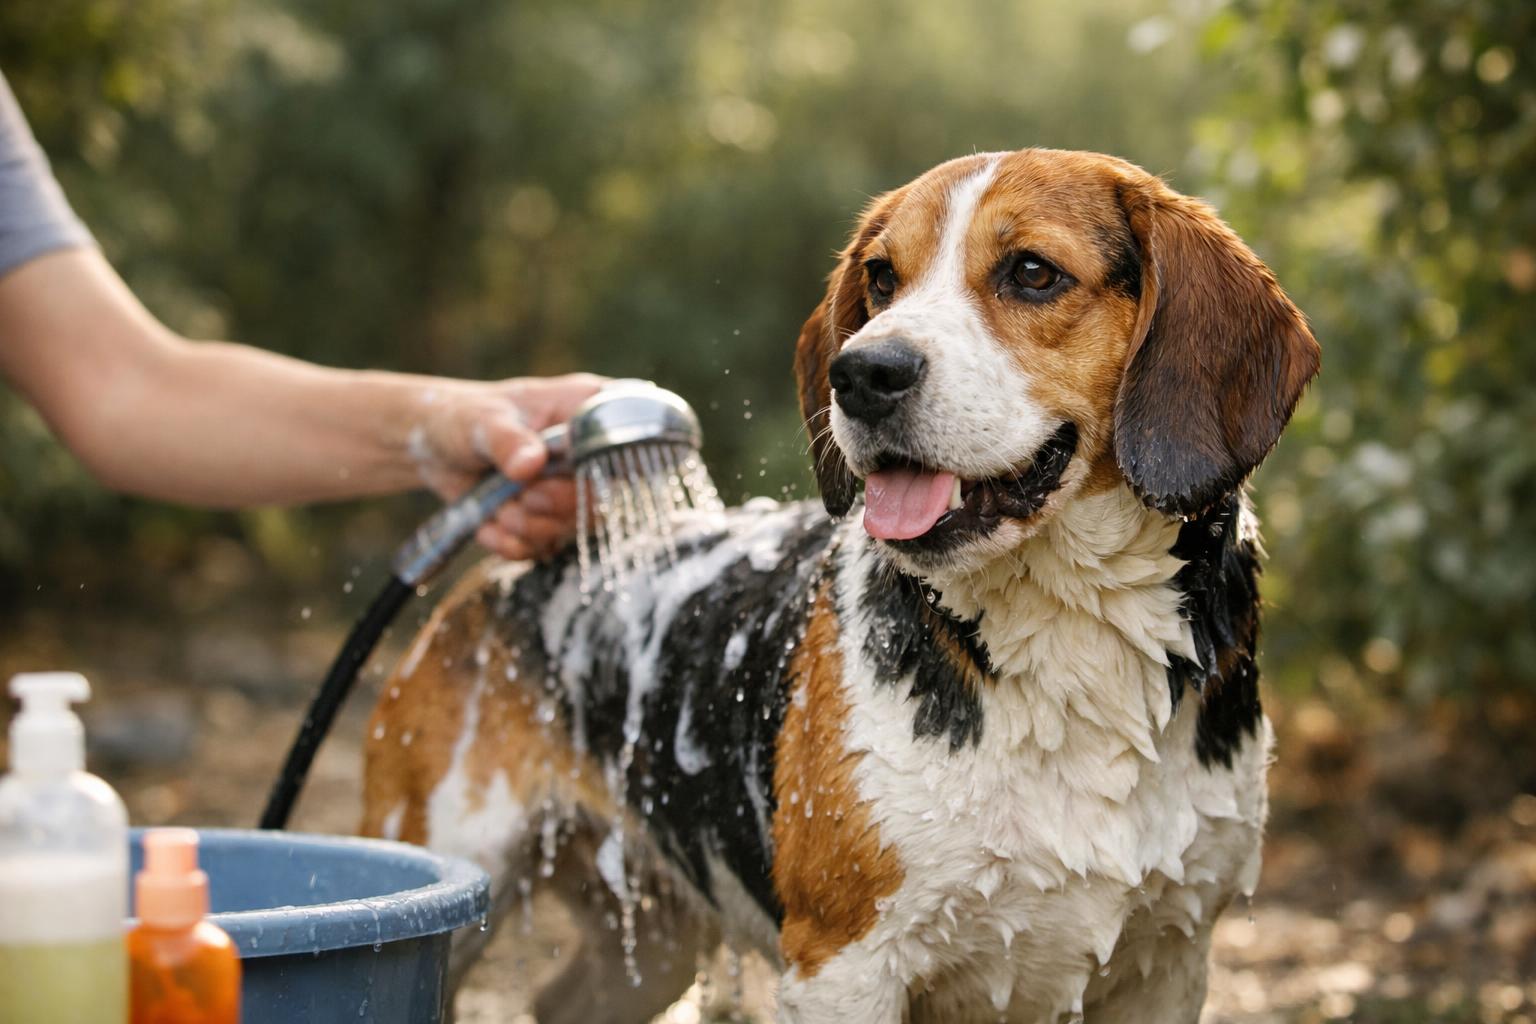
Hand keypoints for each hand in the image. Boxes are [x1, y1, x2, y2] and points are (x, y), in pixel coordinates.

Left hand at [409, 372, 604, 559]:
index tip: (576, 475)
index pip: (626, 434)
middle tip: (523, 495)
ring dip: (528, 527)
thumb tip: (531, 465)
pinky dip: (511, 543)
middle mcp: (585, 451)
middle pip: (601, 494)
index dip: (617, 462)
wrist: (432, 447)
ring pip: (573, 527)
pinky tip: (488, 524)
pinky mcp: (547, 519)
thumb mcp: (482, 421)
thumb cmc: (464, 417)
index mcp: (584, 408)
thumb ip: (507, 440)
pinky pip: (543, 547)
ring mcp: (568, 487)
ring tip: (497, 508)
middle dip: (556, 504)